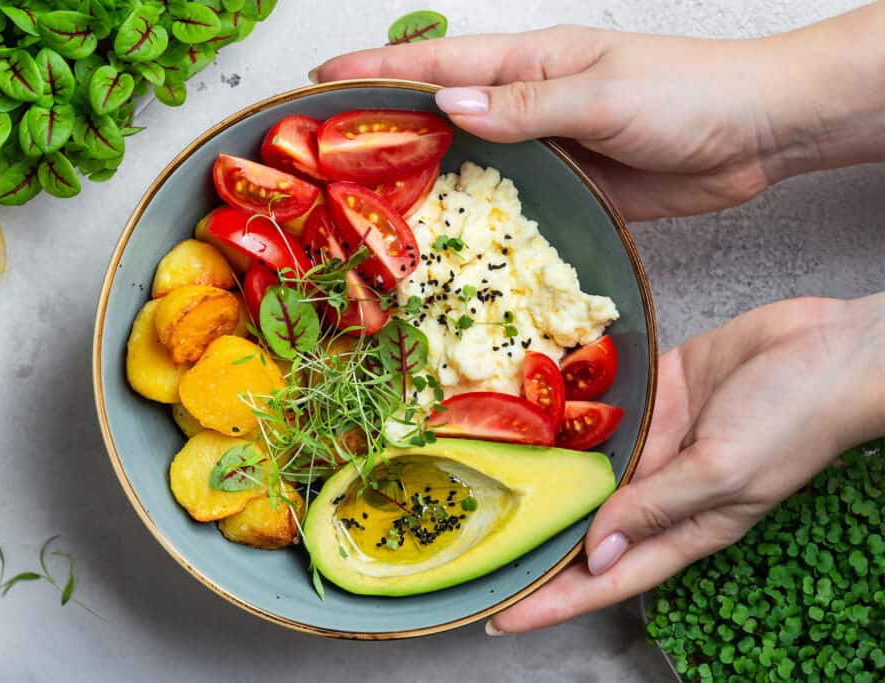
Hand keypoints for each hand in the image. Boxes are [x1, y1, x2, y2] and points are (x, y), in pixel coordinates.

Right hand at [313, 8, 884, 220]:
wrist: (758, 133)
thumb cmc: (690, 95)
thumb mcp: (603, 95)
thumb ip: (527, 106)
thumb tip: (448, 103)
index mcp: (531, 60)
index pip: (438, 61)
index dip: (376, 69)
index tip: (320, 78)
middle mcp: (527, 102)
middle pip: (441, 112)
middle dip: (384, 127)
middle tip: (327, 155)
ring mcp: (545, 147)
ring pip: (469, 160)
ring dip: (425, 177)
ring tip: (368, 205)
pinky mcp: (567, 186)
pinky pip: (509, 200)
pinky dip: (475, 214)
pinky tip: (445, 235)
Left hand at [486, 293, 884, 633]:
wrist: (827, 346)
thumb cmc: (794, 419)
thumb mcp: (724, 475)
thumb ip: (655, 509)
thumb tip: (596, 555)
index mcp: (681, 525)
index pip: (605, 577)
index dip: (553, 600)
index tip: (500, 618)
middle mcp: (657, 487)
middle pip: (583, 524)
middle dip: (533, 539)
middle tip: (471, 547)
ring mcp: (652, 439)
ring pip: (583, 465)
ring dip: (539, 472)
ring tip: (478, 480)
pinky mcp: (652, 394)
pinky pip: (597, 405)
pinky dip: (563, 406)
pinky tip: (519, 404)